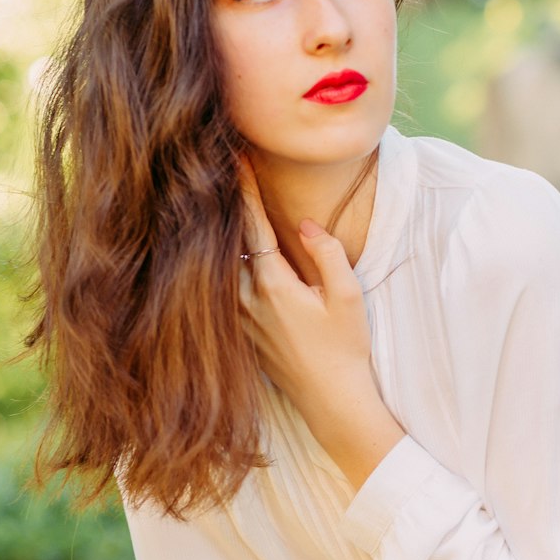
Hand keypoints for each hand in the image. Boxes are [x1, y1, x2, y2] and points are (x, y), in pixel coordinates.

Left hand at [236, 156, 377, 421]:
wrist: (332, 401)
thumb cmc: (345, 349)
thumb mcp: (348, 296)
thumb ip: (327, 253)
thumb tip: (305, 223)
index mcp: (273, 283)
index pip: (252, 224)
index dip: (244, 188)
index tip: (234, 158)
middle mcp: (247, 299)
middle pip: (226, 243)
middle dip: (221, 210)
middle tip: (212, 176)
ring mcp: (239, 319)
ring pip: (221, 269)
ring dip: (218, 241)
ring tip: (213, 211)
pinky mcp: (240, 334)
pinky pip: (223, 293)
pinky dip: (220, 271)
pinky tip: (218, 258)